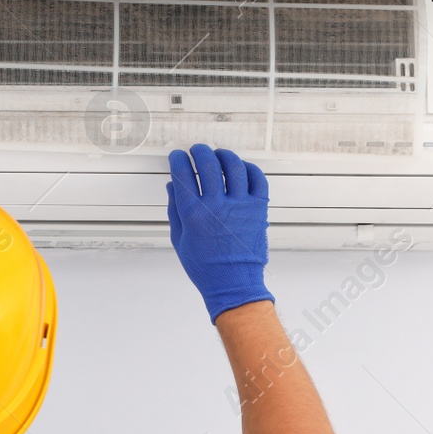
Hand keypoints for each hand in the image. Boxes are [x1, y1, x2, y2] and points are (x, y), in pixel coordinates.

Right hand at [166, 144, 273, 322]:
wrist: (234, 283)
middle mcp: (217, 206)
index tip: (177, 156)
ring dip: (223, 155)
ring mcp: (241, 206)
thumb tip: (173, 185)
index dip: (177, 160)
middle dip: (199, 151)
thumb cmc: (205, 267)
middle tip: (196, 150)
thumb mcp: (179, 240)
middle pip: (207, 164)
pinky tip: (241, 168)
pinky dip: (249, 168)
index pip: (182, 174)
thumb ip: (175, 210)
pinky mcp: (259, 209)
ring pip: (233, 166)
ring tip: (218, 155)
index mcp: (193, 214)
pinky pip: (257, 178)